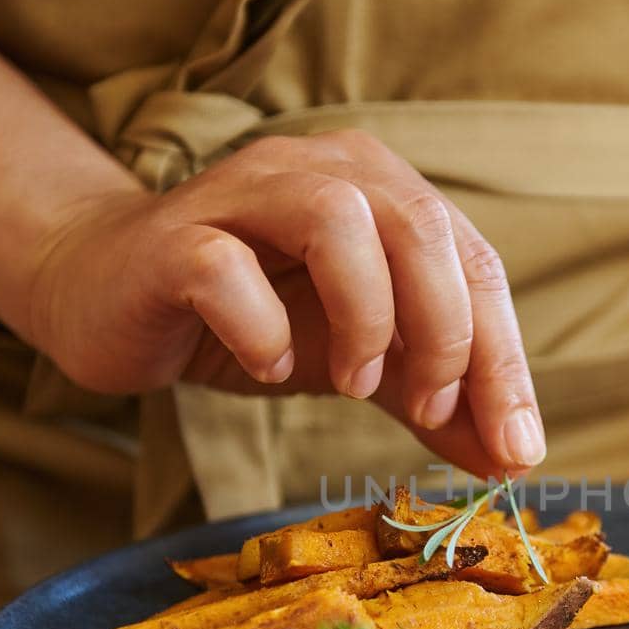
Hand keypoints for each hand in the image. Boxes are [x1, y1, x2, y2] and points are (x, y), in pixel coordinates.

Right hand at [25, 129, 544, 476]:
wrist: (111, 300)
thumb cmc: (251, 317)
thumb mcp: (362, 364)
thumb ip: (435, 403)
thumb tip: (513, 459)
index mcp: (383, 189)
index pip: (474, 261)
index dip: (504, 358)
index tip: (517, 448)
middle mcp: (321, 169)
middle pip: (420, 227)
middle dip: (448, 333)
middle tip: (432, 412)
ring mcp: (243, 193)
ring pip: (336, 221)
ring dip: (365, 317)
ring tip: (352, 385)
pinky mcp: (175, 238)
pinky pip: (228, 268)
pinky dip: (262, 327)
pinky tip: (268, 366)